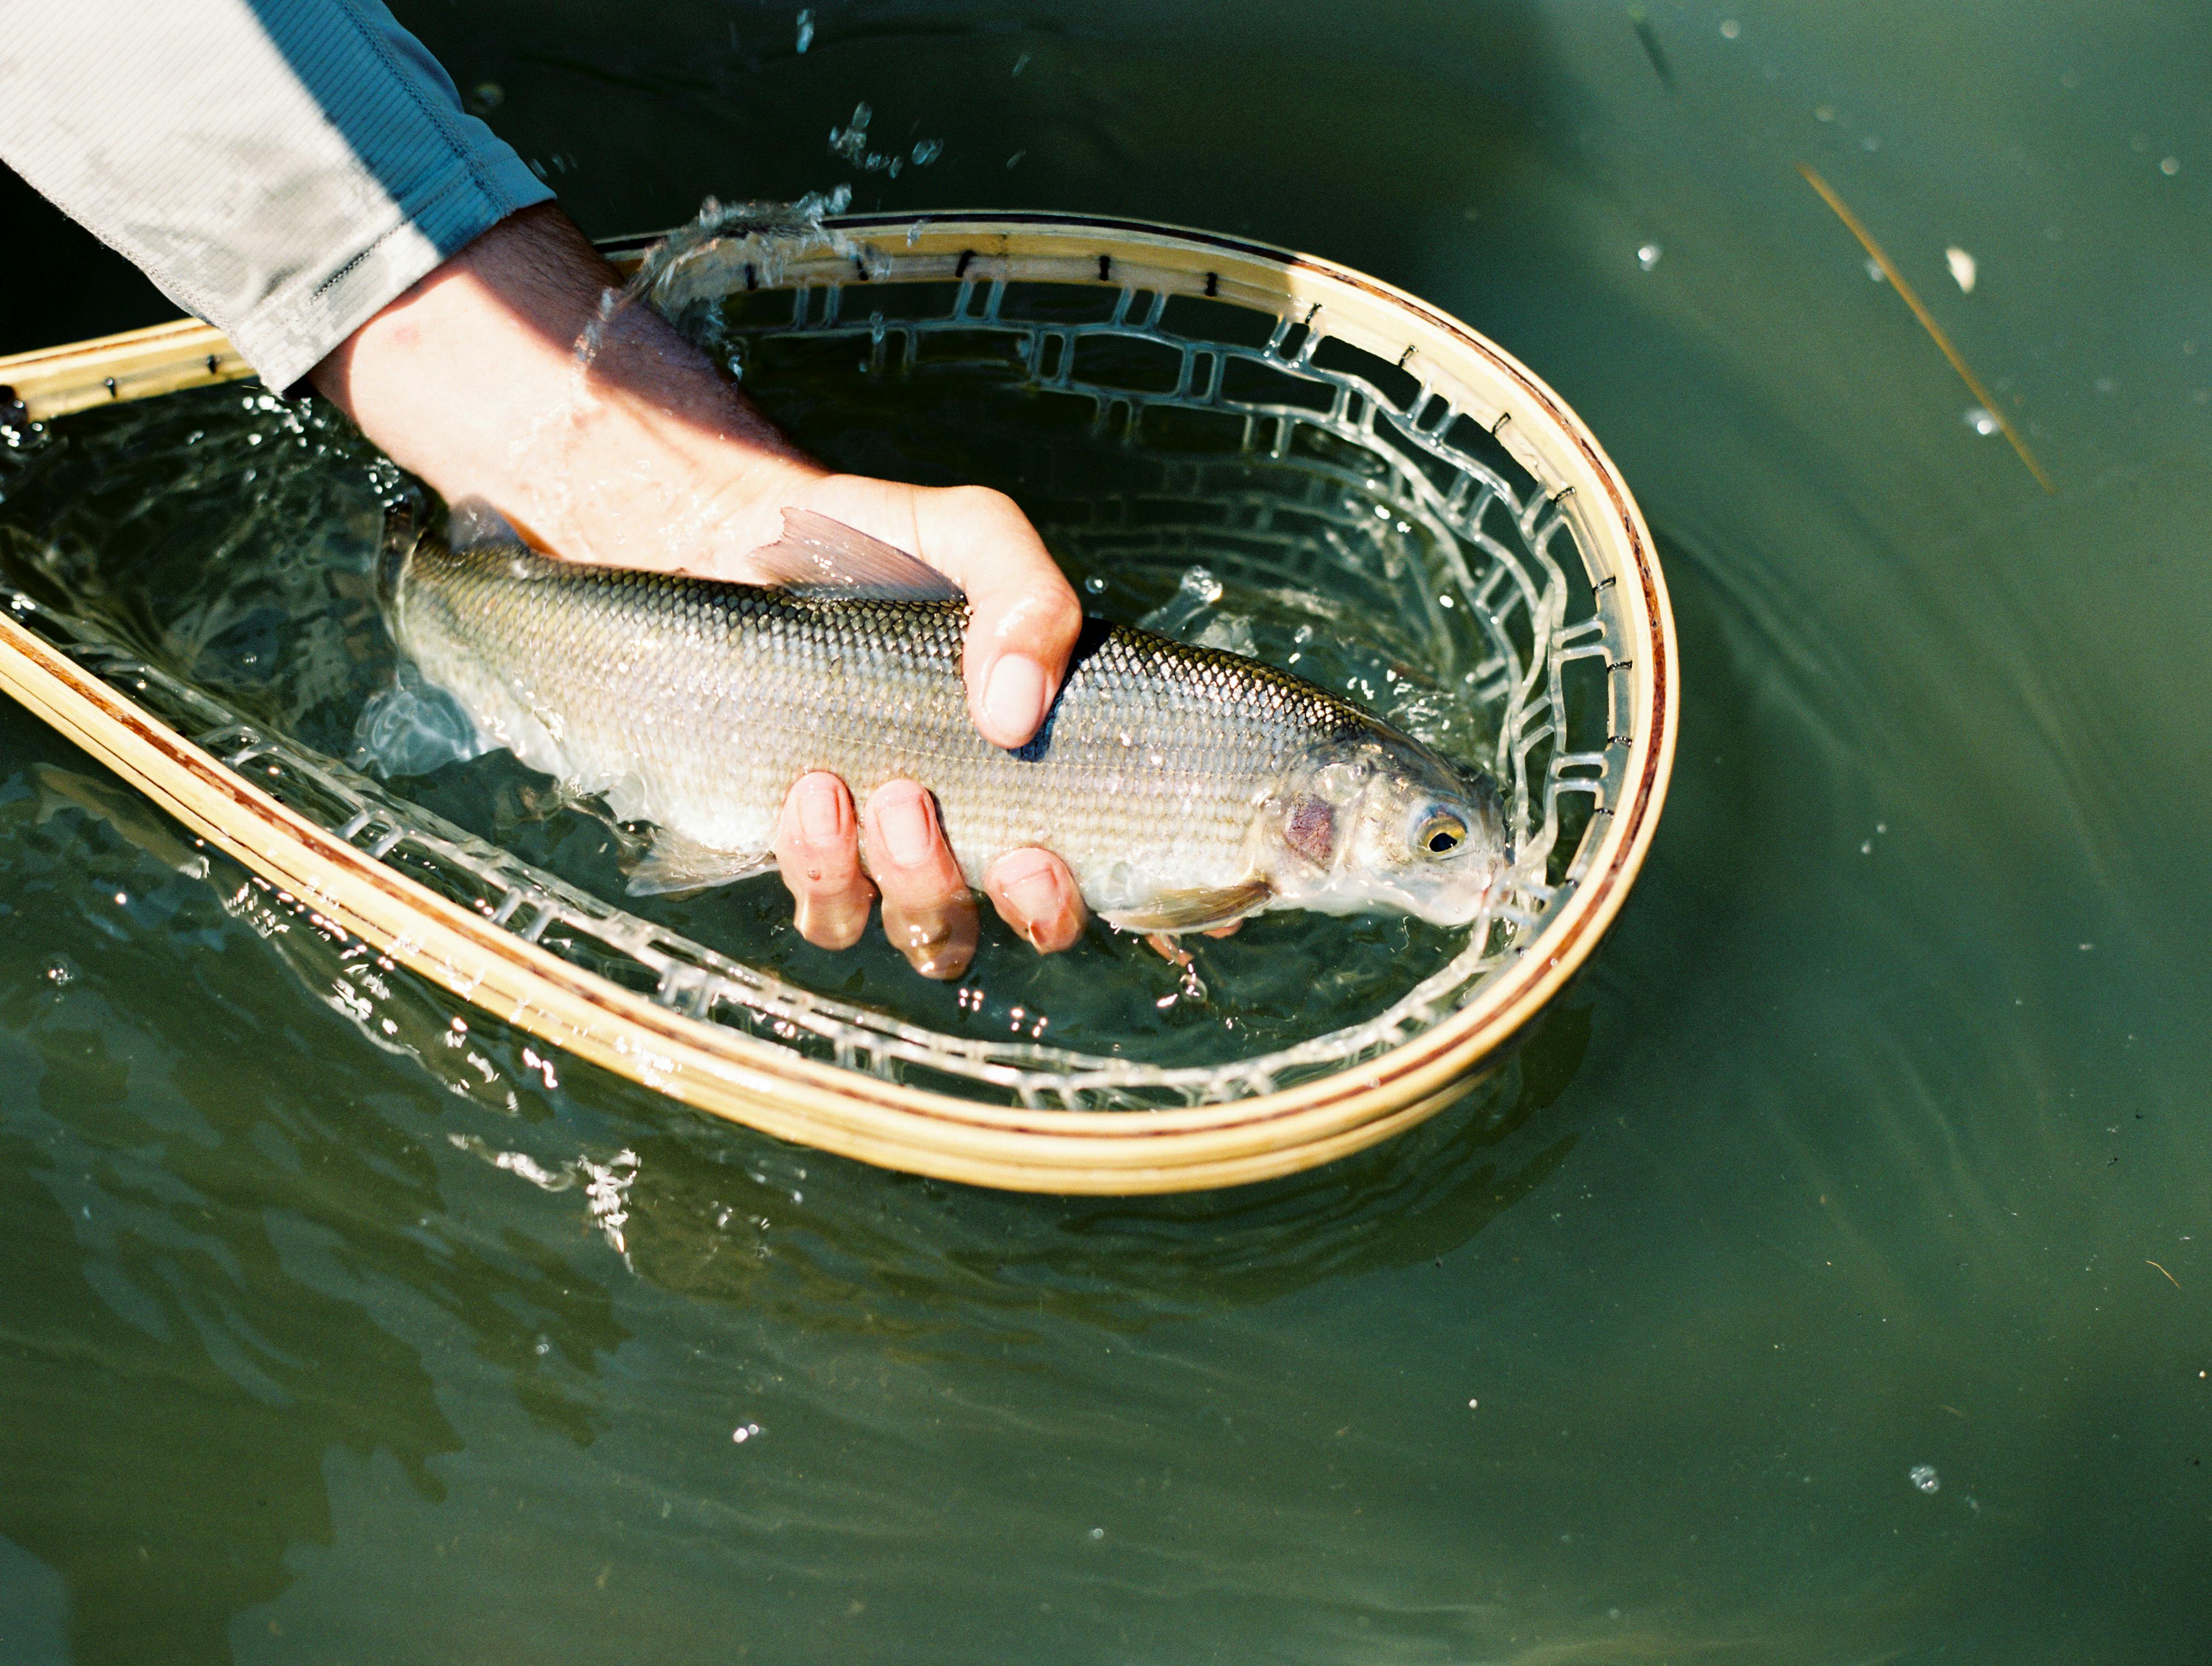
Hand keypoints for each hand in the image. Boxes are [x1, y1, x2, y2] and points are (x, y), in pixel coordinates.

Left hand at [309, 204, 1085, 975]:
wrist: (732, 540)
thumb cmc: (872, 545)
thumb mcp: (968, 535)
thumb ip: (1028, 596)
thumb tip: (1017, 712)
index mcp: (1020, 774)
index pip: (1063, 882)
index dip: (1058, 904)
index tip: (1036, 856)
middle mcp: (955, 831)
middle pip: (985, 925)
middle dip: (969, 897)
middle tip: (922, 804)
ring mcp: (874, 850)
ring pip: (908, 926)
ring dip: (899, 877)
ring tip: (855, 786)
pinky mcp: (795, 848)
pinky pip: (825, 908)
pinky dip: (821, 865)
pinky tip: (807, 790)